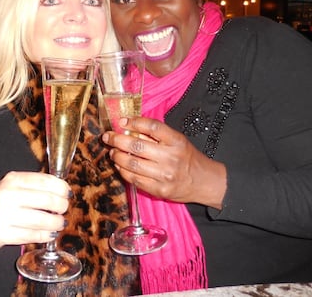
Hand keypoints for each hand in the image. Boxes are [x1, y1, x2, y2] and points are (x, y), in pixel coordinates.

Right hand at [0, 171, 70, 257]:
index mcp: (13, 179)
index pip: (45, 181)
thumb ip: (34, 186)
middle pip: (47, 200)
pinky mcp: (1, 234)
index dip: (62, 188)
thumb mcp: (12, 187)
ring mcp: (3, 215)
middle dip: (61, 206)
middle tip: (64, 210)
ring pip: (41, 220)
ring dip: (56, 223)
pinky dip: (45, 235)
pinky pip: (32, 235)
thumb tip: (63, 191)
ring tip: (59, 223)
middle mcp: (7, 195)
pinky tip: (50, 234)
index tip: (67, 193)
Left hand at [101, 116, 226, 207]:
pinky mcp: (159, 190)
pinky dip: (123, 171)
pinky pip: (135, 180)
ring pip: (132, 164)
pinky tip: (120, 165)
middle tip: (108, 137)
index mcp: (176, 141)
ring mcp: (164, 175)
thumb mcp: (177, 140)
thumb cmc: (188, 158)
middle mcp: (170, 157)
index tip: (122, 121)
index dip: (134, 122)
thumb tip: (129, 127)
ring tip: (113, 152)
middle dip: (117, 140)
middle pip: (137, 146)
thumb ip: (156, 135)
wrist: (204, 182)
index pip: (152, 126)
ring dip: (117, 156)